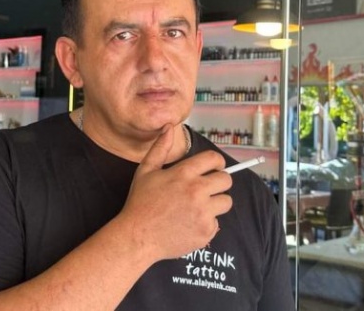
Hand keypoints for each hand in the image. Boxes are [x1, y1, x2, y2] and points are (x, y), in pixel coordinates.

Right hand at [118, 124, 232, 261]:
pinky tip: (190, 223)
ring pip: (226, 202)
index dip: (216, 163)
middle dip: (218, 183)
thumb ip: (160, 148)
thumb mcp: (146, 171)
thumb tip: (169, 126)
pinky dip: (207, 224)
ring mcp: (203, 212)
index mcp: (184, 173)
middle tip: (205, 189)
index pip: (215, 159)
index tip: (212, 169)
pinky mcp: (206, 231)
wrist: (137, 237)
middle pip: (226, 180)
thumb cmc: (140, 203)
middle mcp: (197, 191)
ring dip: (216, 203)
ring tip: (199, 207)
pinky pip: (217, 223)